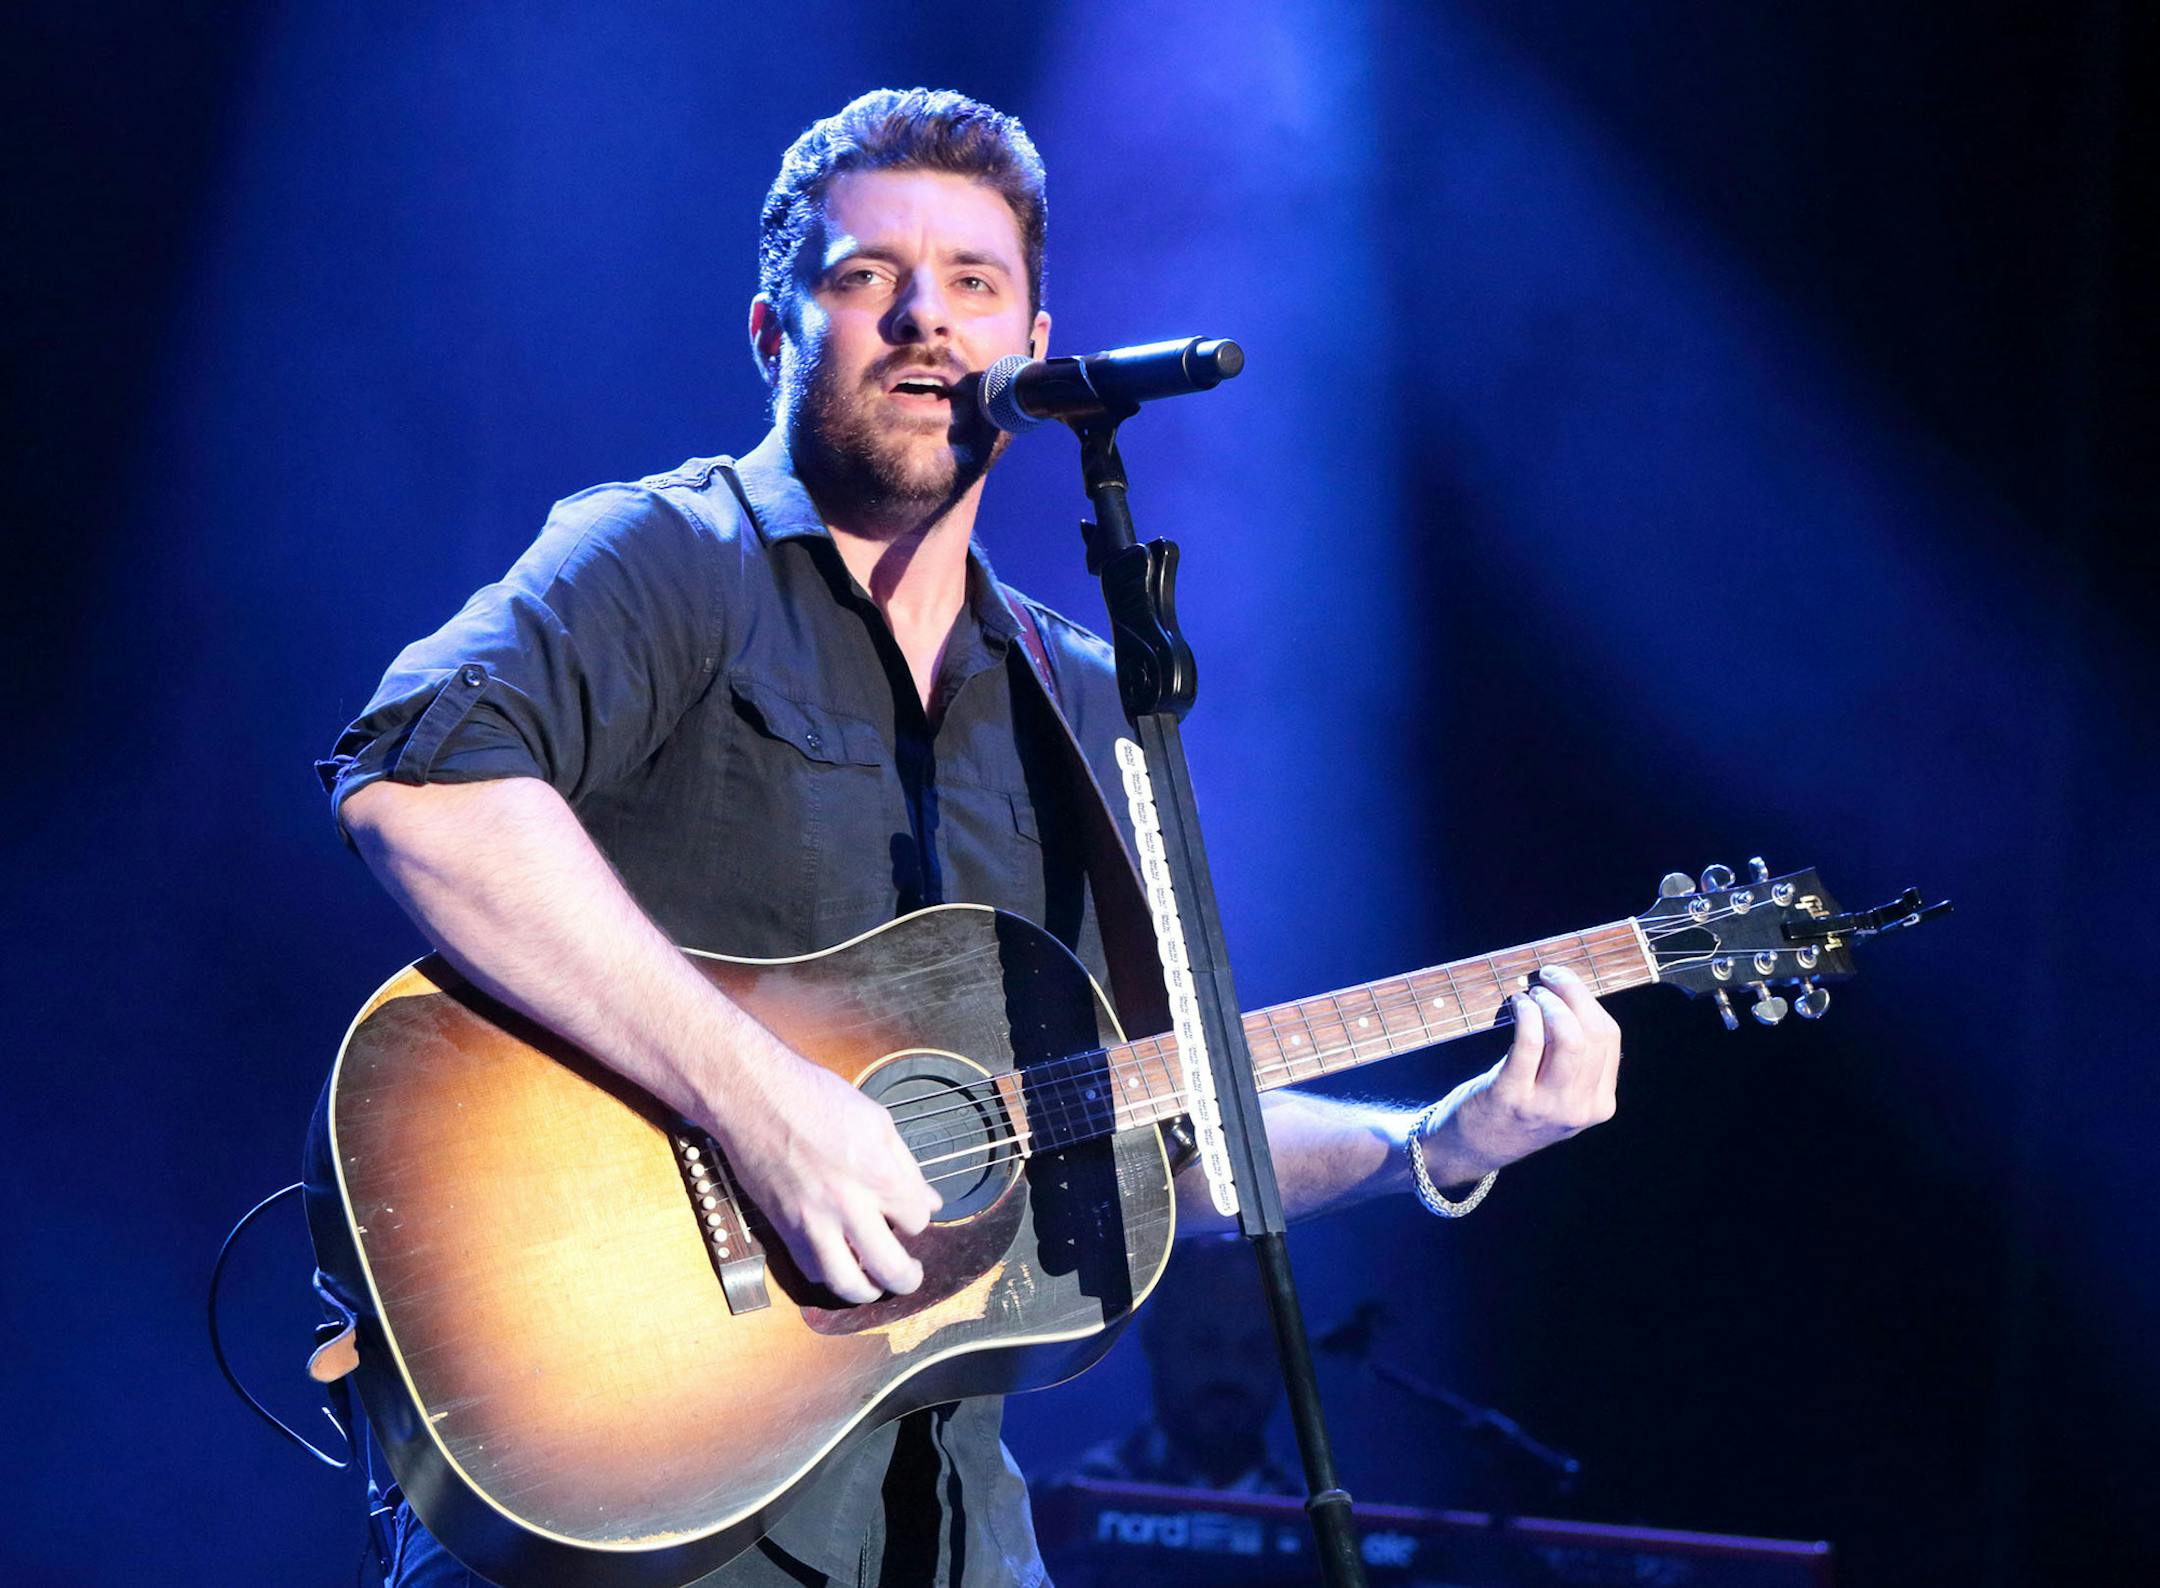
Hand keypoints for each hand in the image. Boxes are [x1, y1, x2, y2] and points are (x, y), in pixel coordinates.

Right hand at [697, 1036, 941, 1305]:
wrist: (754, 1096)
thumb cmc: (815, 1097)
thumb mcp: (876, 1120)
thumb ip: (907, 1166)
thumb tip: (930, 1201)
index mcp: (878, 1173)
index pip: (917, 1219)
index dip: (917, 1216)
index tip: (908, 1210)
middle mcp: (848, 1204)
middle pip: (891, 1267)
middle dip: (908, 1278)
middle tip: (911, 1275)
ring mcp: (813, 1221)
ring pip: (848, 1283)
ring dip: (868, 1290)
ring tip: (876, 1282)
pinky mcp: (784, 1227)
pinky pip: (811, 1269)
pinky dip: (829, 1274)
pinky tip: (838, 1261)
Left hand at [1419, 963, 1620, 1184]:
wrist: (1471, 1148)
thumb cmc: (1516, 1110)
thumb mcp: (1561, 1097)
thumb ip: (1576, 1062)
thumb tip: (1575, 998)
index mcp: (1599, 1105)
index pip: (1610, 1038)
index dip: (1589, 1001)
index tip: (1567, 982)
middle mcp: (1578, 1109)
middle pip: (1594, 1033)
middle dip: (1573, 992)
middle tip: (1549, 976)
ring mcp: (1545, 1105)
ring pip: (1569, 1037)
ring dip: (1551, 1002)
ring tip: (1533, 992)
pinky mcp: (1511, 1096)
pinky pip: (1529, 1041)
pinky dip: (1527, 1013)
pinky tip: (1517, 1004)